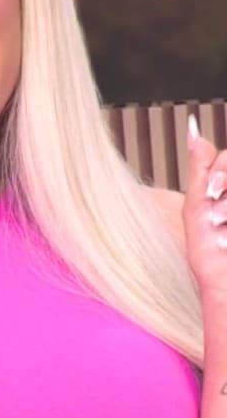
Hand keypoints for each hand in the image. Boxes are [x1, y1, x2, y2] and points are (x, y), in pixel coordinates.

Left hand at [185, 115, 226, 299]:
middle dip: (226, 183)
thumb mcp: (196, 209)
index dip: (222, 171)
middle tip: (216, 214)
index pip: (226, 158)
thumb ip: (199, 169)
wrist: (225, 286)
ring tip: (223, 230)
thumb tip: (194, 131)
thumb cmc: (210, 255)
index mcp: (222, 188)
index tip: (210, 191)